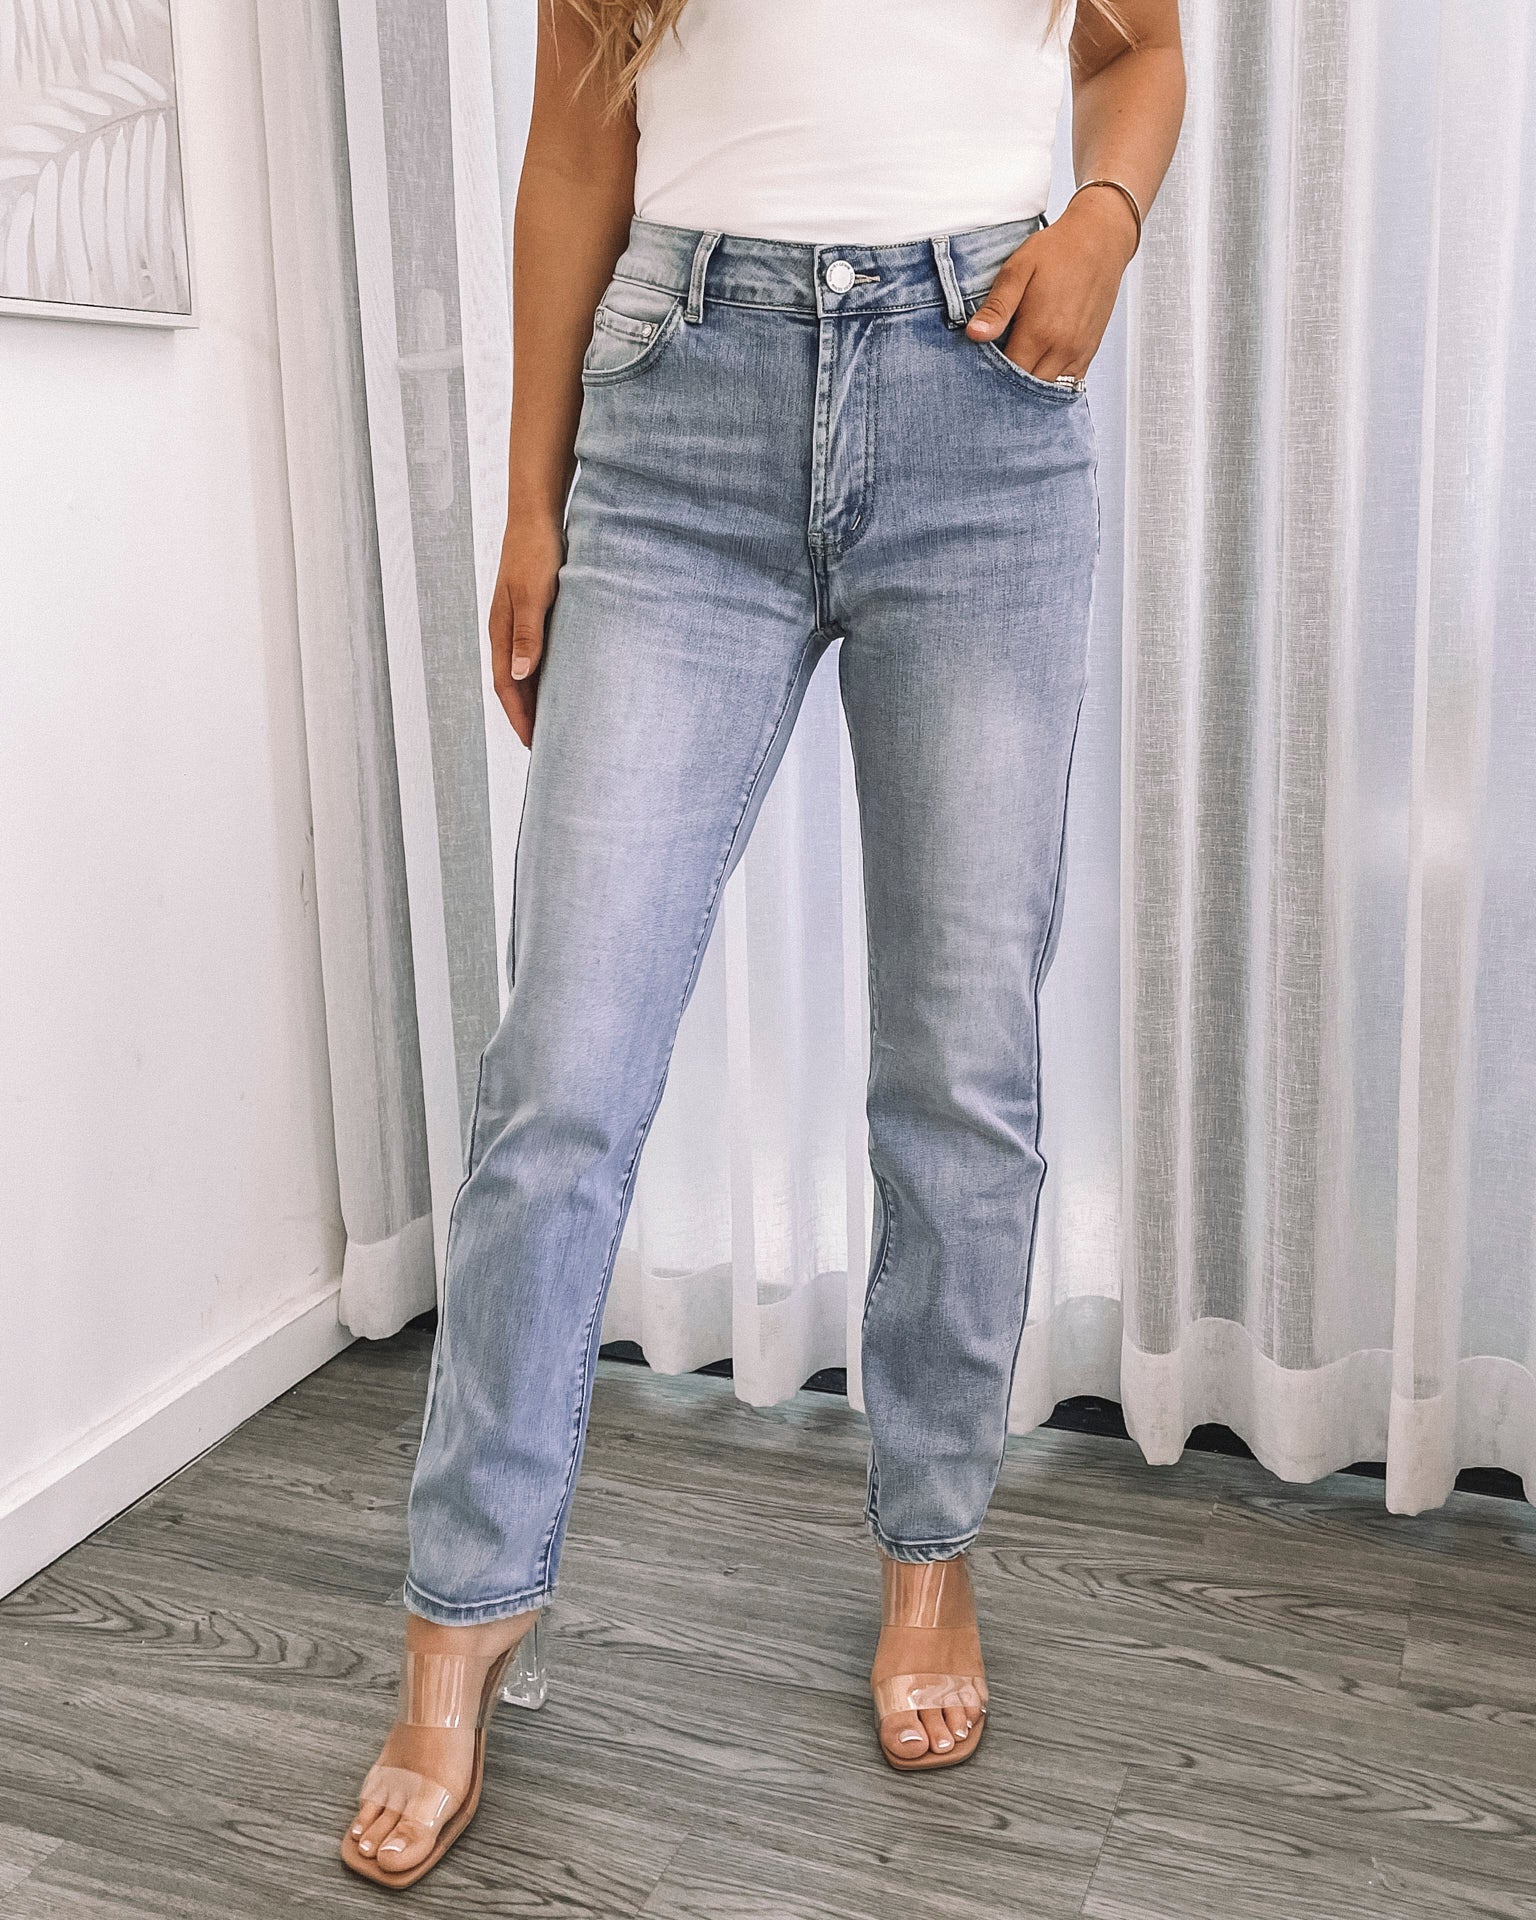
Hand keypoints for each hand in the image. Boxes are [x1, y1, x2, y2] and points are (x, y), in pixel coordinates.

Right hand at [488, 510, 563, 748]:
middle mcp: (507, 631)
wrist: (537, 515)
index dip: (520, 718)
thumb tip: (521, 675)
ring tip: (554, 722)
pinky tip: (562, 682)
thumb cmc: (535, 552)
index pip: (508, 687)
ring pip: (525, 671)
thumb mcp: (533, 594)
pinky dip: (546, 675)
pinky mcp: (534, 612)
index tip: (534, 746)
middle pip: (514, 685)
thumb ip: (528, 634)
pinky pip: (537, 653)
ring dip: (536, 698)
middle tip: (547, 746)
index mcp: (501, 631)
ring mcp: (519, 622)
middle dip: (526, 717)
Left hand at [965, 186, 1138, 382]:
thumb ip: (997, 307)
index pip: (1008, 374)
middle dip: (1008, 386)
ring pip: (1048, 390)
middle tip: (992, 374)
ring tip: (1014, 374)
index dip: (990, 376)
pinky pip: (1069, 383)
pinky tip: (1037, 372)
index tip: (978, 369)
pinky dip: (1052, 384)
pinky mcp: (1089, 351)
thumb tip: (974, 335)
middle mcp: (1062, 348)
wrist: (1100, 239)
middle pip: (1028, 387)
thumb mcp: (1018, 270)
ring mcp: (1078, 352)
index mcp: (1040, 331)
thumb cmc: (1057, 251)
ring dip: (1030, 387)